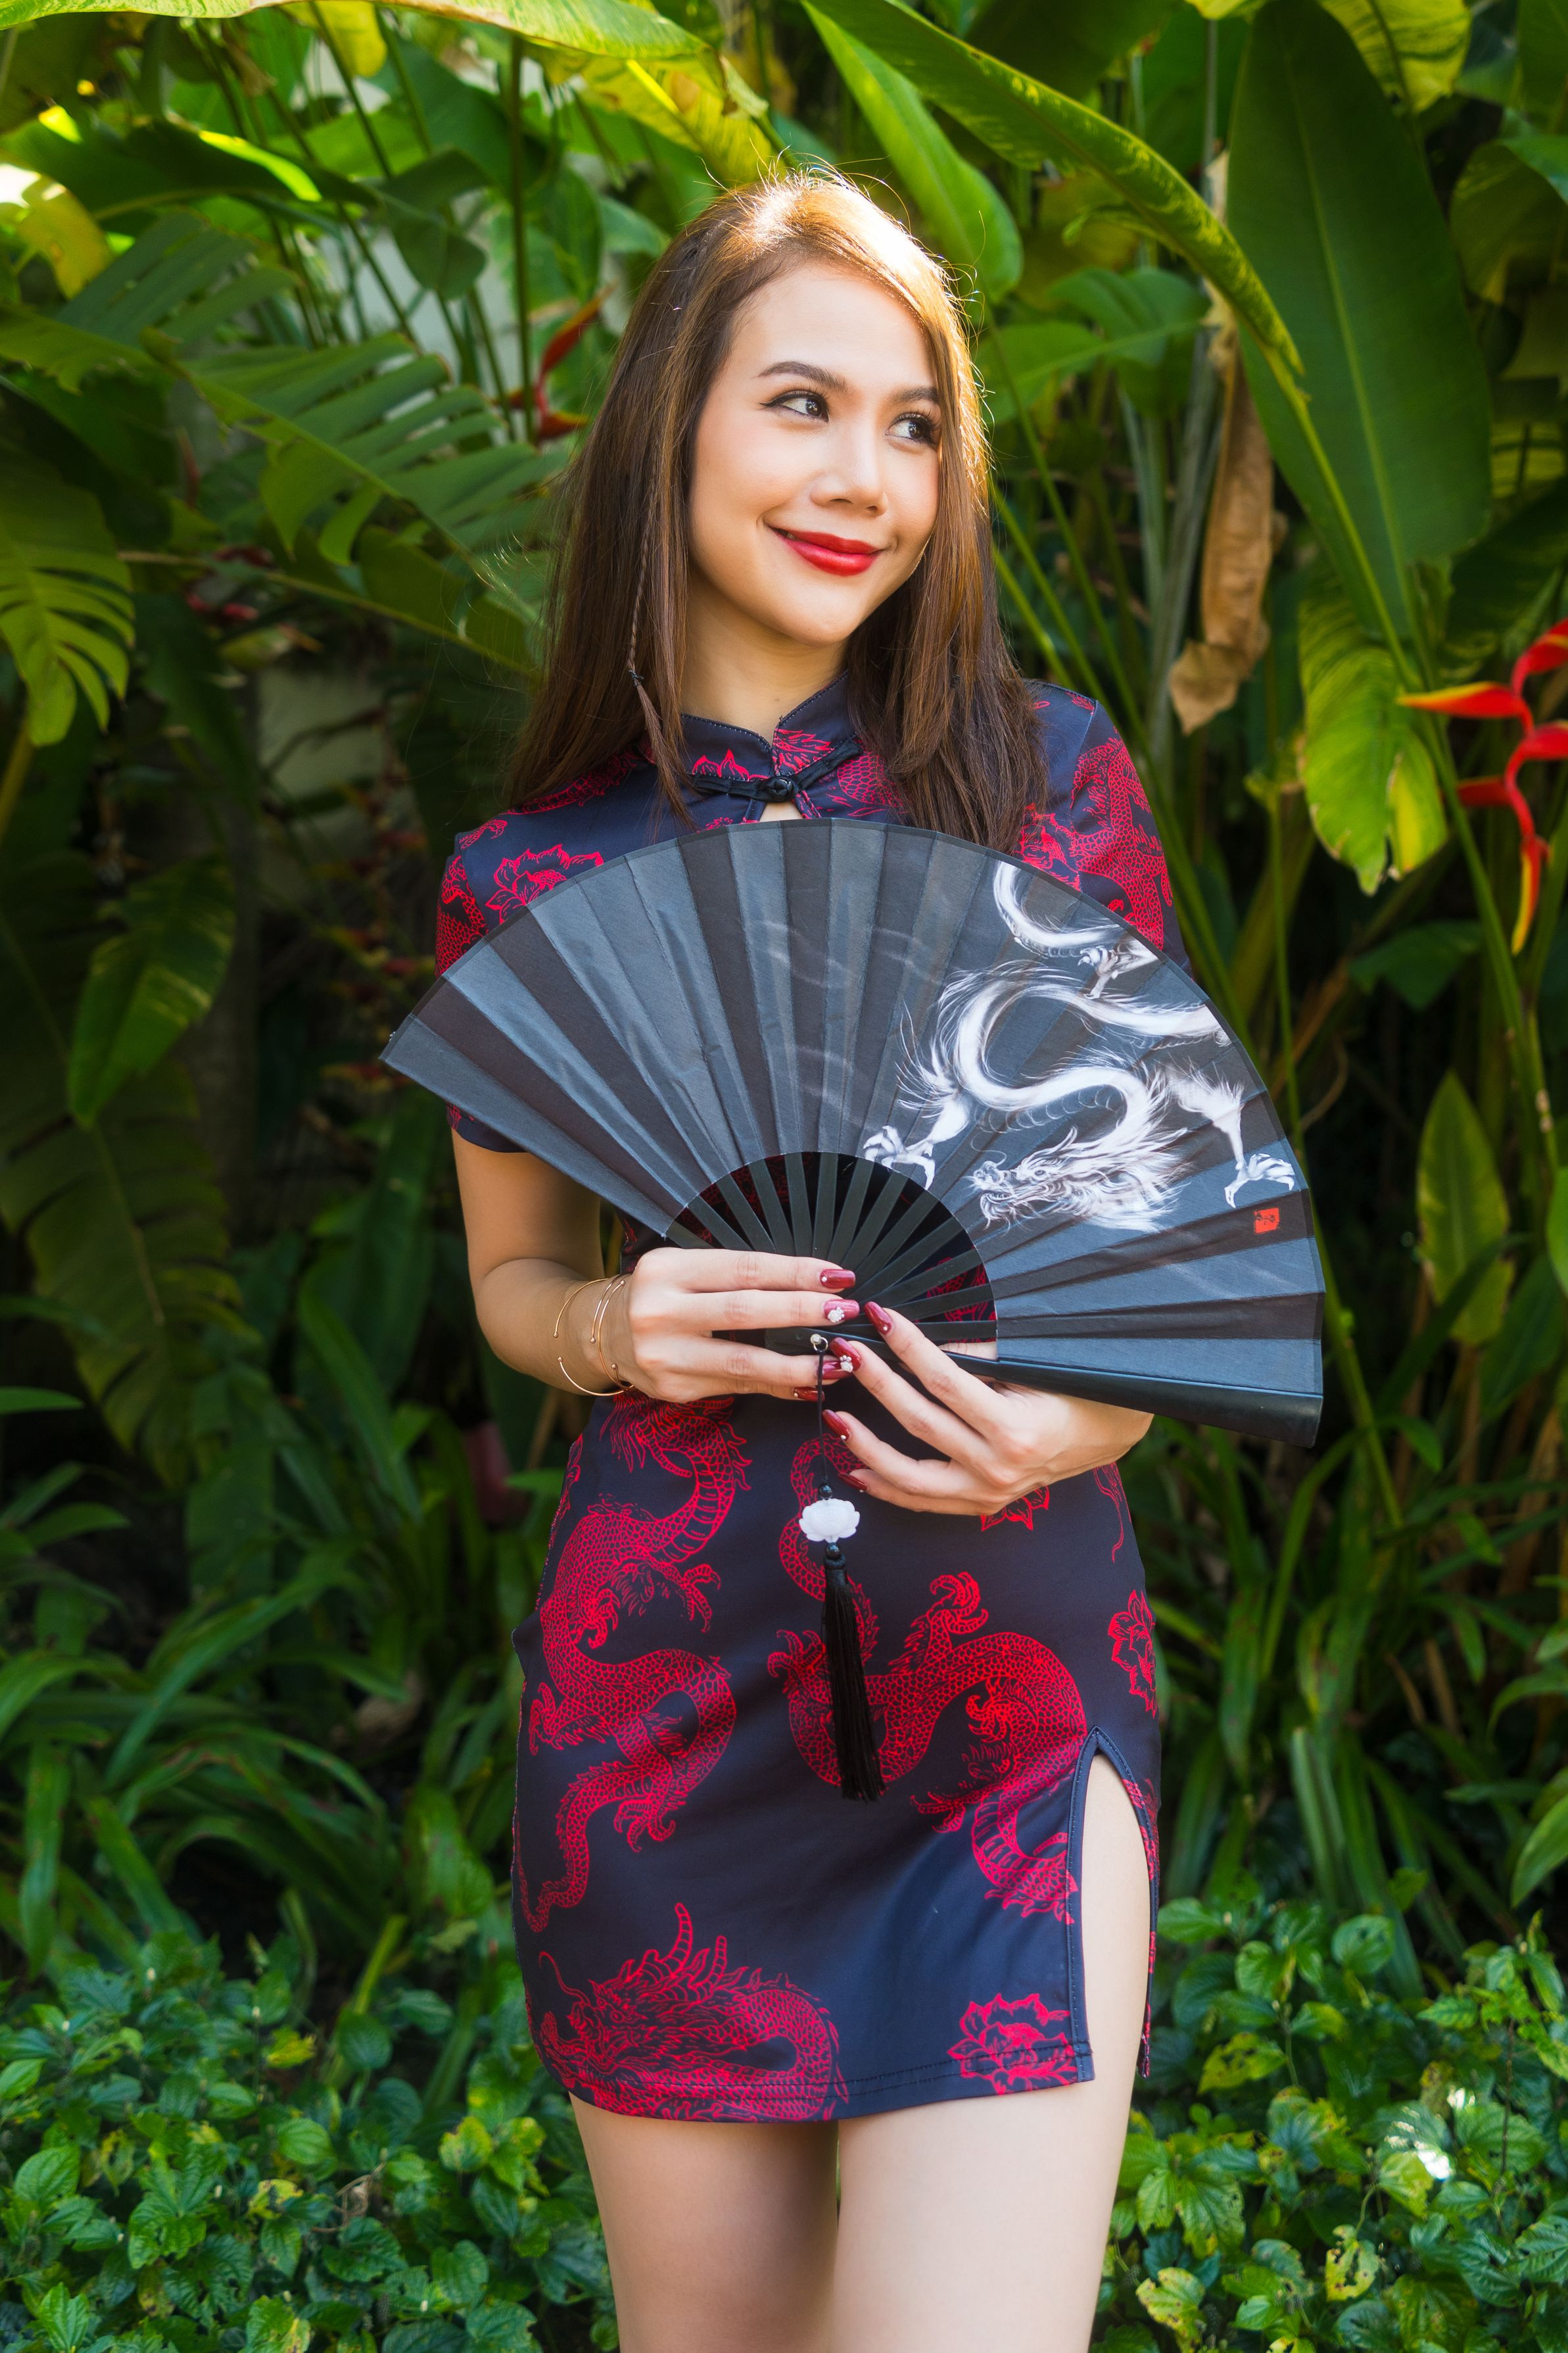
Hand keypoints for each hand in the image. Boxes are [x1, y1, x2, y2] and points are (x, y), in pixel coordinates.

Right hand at [588, 1248, 859, 1402]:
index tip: (839, 1276)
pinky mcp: (672, 1389)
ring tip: (841, 1361)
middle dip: (803, 1313)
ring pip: (745, 1361)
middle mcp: (660, 1311)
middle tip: (845, 1313)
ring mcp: (663, 1355)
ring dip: (800, 1363)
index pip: (744, 1270)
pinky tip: (810, 1385)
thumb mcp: (687, 1270)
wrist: (603, 1332)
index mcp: (668, 1269)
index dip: (795, 1272)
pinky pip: (737, 1387)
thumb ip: (736, 1276)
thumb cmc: (663, 1293)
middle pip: (746, 1312)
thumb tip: (813, 1284)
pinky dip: (778, 1387)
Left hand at [824, 1301, 1150, 1517]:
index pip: (945, 1379)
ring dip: (866, 1446)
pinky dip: (887, 1487)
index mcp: (1016, 1429)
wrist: (1109, 1434)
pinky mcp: (982, 1505)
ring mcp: (988, 1493)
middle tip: (846, 1352)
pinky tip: (856, 1469)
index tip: (881, 1316)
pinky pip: (924, 1502)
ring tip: (835, 1417)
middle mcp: (998, 1468)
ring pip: (910, 1475)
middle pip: (919, 1422)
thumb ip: (980, 1358)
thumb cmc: (1075, 1389)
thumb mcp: (1036, 1366)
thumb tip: (920, 1346)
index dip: (908, 1345)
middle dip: (876, 1382)